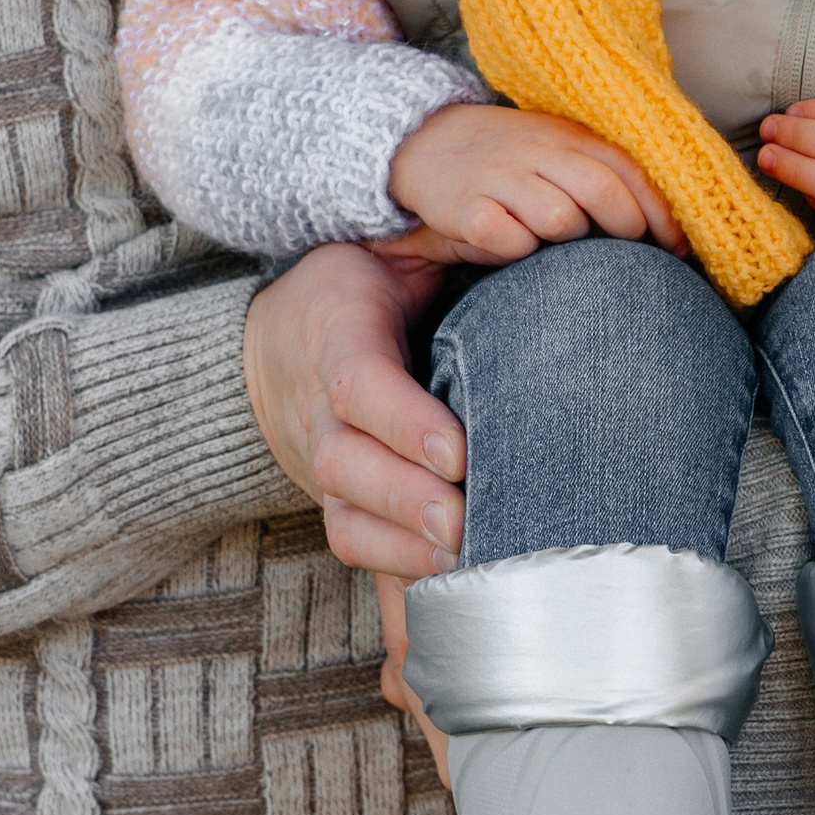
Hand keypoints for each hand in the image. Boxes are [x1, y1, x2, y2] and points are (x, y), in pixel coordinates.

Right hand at [243, 241, 466, 588]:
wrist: (282, 338)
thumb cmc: (371, 285)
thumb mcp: (401, 245)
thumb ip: (457, 240)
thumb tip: (532, 231)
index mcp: (338, 332)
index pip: (358, 383)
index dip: (403, 422)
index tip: (458, 453)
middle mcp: (318, 406)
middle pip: (346, 463)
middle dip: (406, 499)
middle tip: (465, 523)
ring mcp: (322, 460)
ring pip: (345, 515)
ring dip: (403, 545)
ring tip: (467, 561)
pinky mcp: (334, 500)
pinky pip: (351, 544)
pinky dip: (395, 569)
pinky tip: (454, 583)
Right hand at [389, 101, 684, 265]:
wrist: (424, 141)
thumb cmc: (512, 156)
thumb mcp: (559, 147)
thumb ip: (606, 171)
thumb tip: (669, 223)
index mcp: (569, 135)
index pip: (629, 169)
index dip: (662, 212)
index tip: (679, 248)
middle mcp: (537, 151)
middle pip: (601, 191)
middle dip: (627, 227)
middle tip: (628, 250)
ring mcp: (500, 177)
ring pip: (560, 218)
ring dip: (569, 239)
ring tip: (556, 240)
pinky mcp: (466, 208)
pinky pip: (509, 239)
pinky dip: (519, 250)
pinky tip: (514, 244)